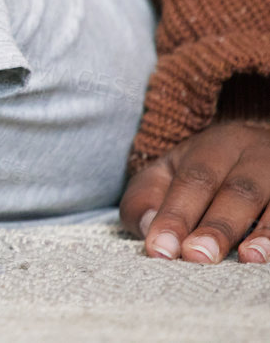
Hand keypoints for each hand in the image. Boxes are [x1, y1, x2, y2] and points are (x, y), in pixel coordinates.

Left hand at [120, 120, 269, 262]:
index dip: (175, 216)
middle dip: (216, 227)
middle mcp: (253, 156)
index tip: (160, 250)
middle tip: (198, 256)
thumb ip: (147, 198)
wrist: (260, 150)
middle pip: (236, 191)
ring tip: (248, 258)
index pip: (192, 181)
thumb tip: (148, 226)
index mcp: (213, 146)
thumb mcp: (167, 173)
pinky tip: (269, 257)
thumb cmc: (202, 172)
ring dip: (262, 233)